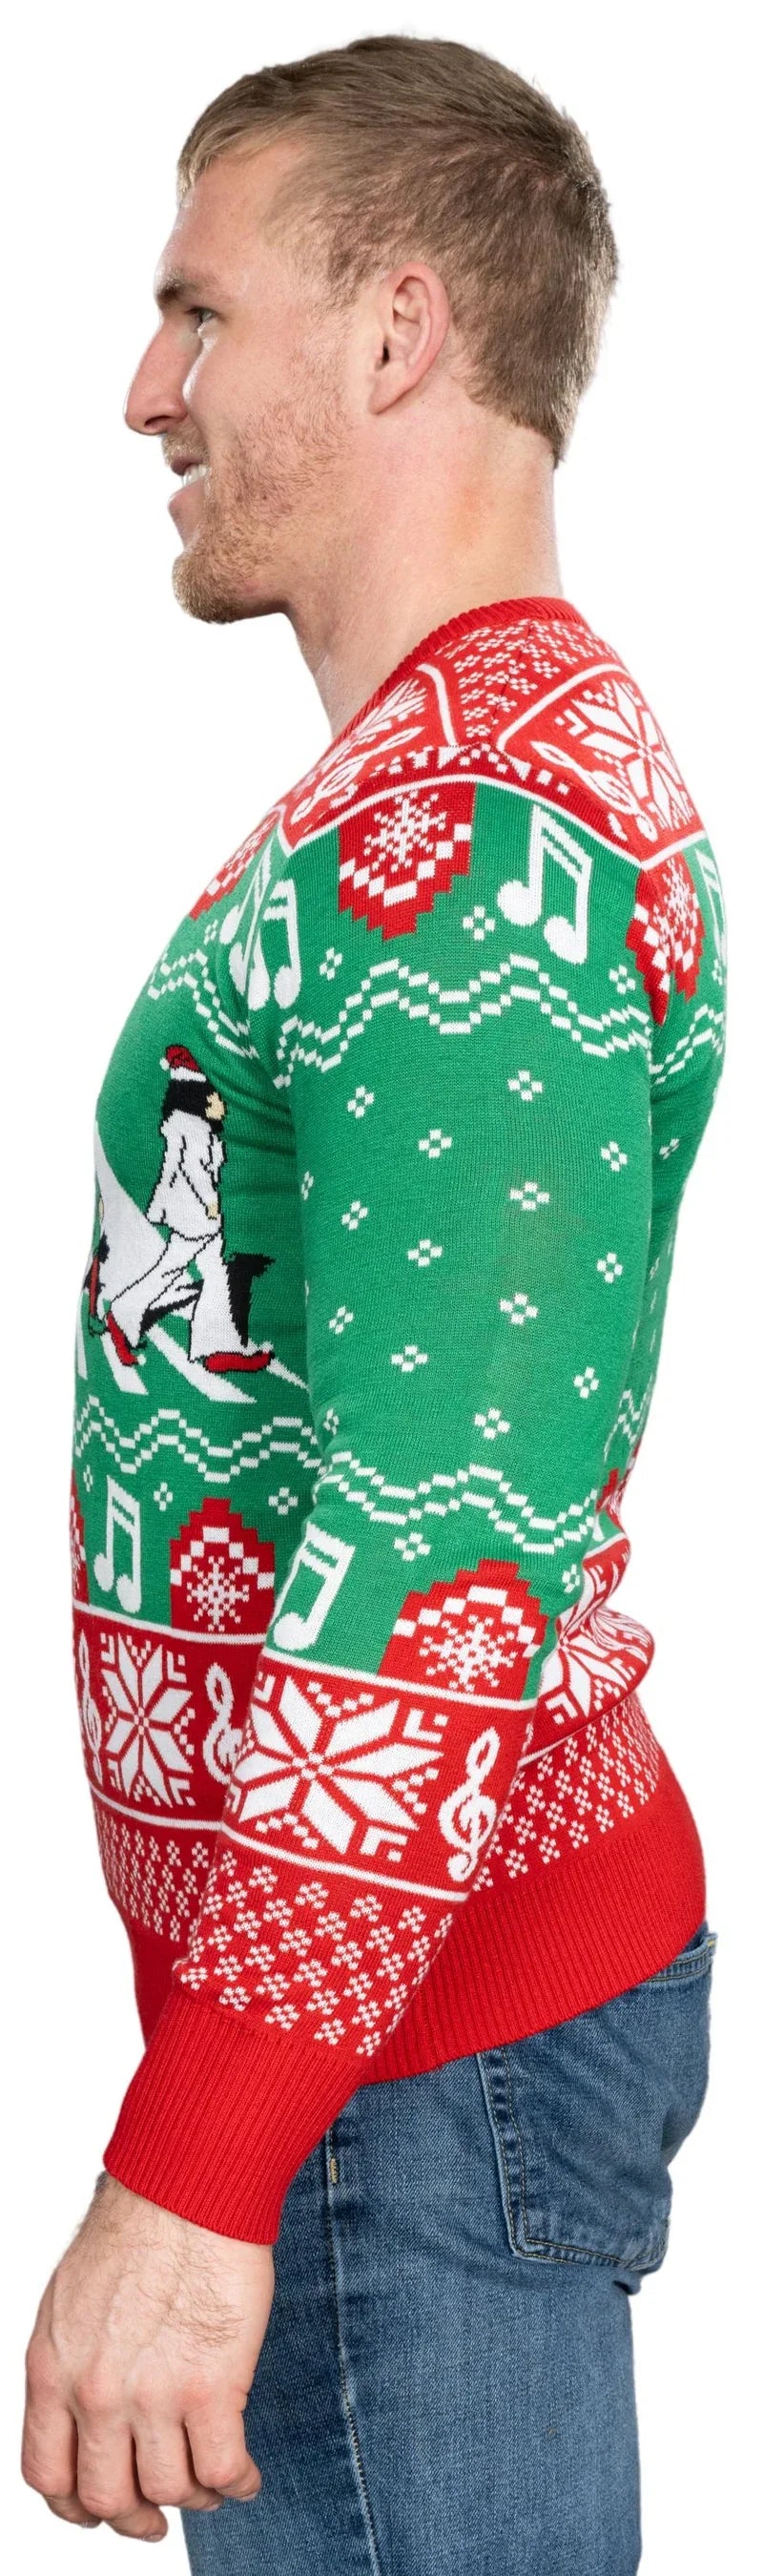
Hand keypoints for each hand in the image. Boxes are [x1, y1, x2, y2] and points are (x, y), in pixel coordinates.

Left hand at [22, 2171, 273, 2542]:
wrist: (187, 2186)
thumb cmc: (137, 2226)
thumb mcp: (70, 2302)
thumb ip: (72, 2364)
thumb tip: (85, 2416)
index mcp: (52, 2370)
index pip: (48, 2474)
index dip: (76, 2505)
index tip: (102, 2506)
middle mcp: (95, 2393)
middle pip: (107, 2497)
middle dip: (136, 2518)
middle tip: (157, 2519)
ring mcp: (154, 2395)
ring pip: (170, 2490)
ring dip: (194, 2496)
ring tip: (211, 2482)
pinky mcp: (213, 2387)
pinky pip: (224, 2469)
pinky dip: (238, 2484)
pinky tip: (245, 2475)